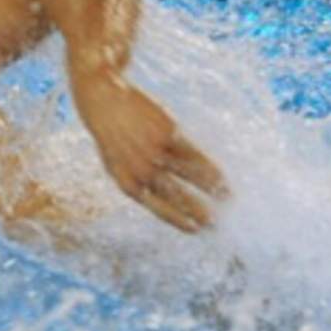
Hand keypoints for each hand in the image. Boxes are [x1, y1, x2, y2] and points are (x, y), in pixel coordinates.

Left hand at [84, 83, 228, 232]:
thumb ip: (136, 179)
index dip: (178, 220)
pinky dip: (209, 168)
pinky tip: (220, 176)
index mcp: (126, 182)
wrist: (102, 99)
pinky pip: (193, 155)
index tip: (195, 231)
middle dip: (198, 211)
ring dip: (211, 188)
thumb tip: (162, 196)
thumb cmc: (112, 135)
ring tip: (228, 198)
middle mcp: (141, 169)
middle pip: (176, 196)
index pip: (157, 207)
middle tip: (215, 224)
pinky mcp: (166, 132)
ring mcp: (155, 150)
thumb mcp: (116, 163)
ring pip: (190, 175)